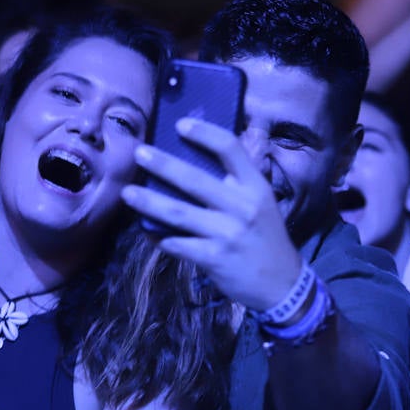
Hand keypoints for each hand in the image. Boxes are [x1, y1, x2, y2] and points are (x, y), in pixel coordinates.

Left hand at [121, 118, 301, 311]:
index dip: (204, 133)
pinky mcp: (214, 258)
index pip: (230, 148)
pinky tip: (146, 230)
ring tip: (127, 193)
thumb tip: (195, 160)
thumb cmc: (266, 237)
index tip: (180, 125)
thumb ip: (236, 183)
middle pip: (195, 179)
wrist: (282, 284)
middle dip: (163, 164)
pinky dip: (159, 237)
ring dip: (149, 202)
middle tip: (139, 152)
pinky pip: (177, 244)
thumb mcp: (262, 203)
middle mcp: (242, 206)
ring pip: (178, 213)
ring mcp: (228, 233)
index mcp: (256, 187)